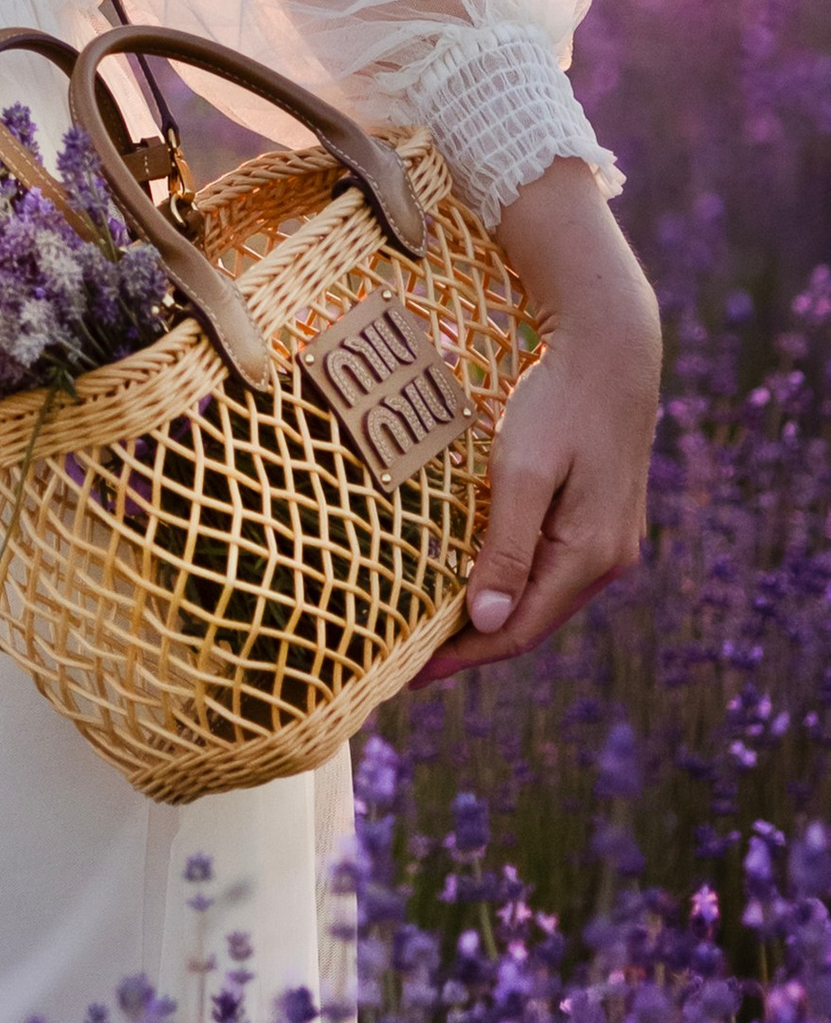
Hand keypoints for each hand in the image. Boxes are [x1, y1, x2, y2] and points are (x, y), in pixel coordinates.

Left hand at [412, 159, 660, 685]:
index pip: (518, 630)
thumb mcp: (521, 471)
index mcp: (590, 554)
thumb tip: (485, 623)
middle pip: (532, 621)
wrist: (609, 348)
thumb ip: (505, 547)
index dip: (464, 656)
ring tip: (437, 632)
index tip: (411, 674)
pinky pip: (551, 569)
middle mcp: (609, 559)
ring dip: (493, 617)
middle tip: (414, 662)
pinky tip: (479, 585)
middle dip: (475, 645)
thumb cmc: (557, 402)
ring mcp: (610, 540)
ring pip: (543, 597)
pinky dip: (512, 585)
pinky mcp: (601, 519)